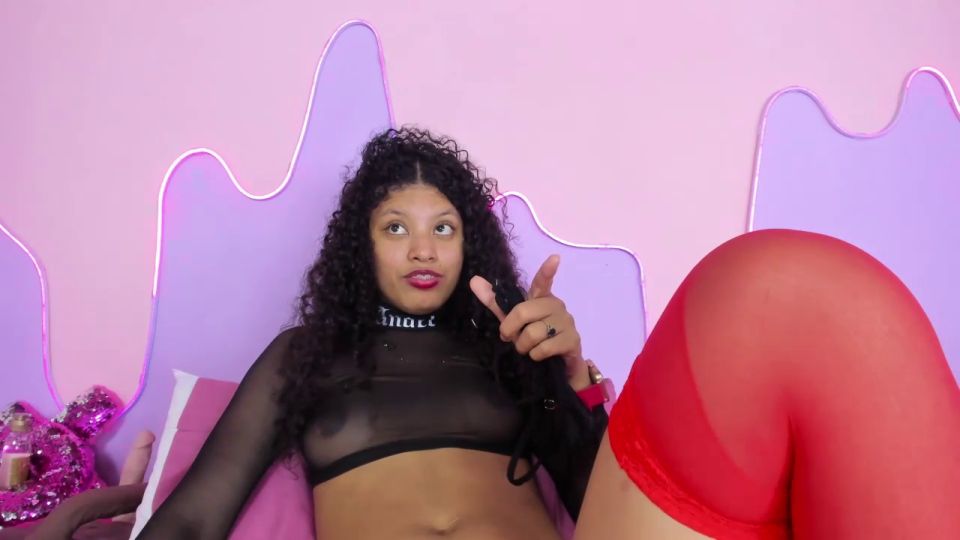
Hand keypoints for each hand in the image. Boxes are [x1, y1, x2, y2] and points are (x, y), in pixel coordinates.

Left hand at [470, 255, 589, 388]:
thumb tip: (473, 280)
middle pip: (523, 311)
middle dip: (510, 329)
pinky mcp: (572, 340)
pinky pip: (544, 348)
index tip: (554, 258)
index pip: (542, 281)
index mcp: (541, 298)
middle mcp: (556, 305)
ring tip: (528, 348)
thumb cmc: (533, 337)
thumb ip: (494, 302)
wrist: (558, 363)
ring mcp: (567, 322)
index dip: (547, 271)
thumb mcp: (511, 319)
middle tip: (512, 338)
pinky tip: (539, 355)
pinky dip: (535, 355)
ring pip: (533, 333)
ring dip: (523, 346)